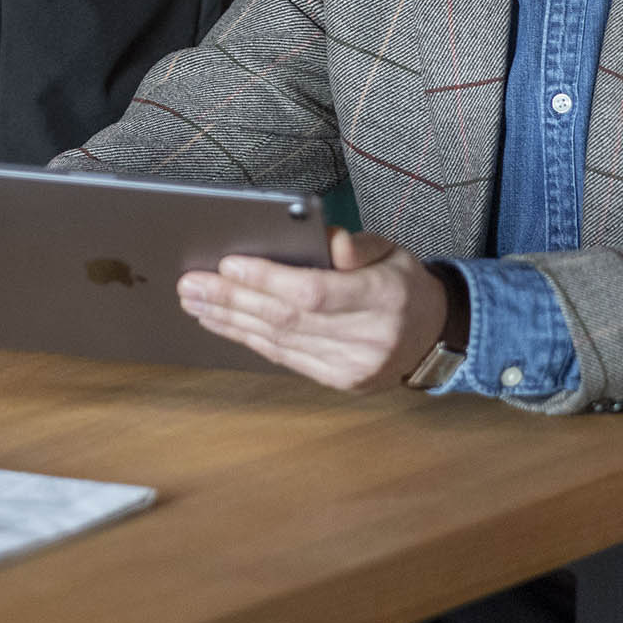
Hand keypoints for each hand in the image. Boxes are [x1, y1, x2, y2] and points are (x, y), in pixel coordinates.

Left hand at [177, 228, 446, 393]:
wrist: (432, 336)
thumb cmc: (401, 283)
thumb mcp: (392, 251)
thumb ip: (359, 244)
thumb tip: (329, 241)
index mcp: (384, 297)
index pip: (314, 291)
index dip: (267, 279)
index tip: (227, 263)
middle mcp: (369, 336)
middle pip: (287, 318)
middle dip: (233, 299)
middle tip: (190, 284)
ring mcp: (353, 366)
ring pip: (279, 341)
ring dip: (230, 320)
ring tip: (195, 301)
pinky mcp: (339, 381)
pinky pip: (284, 358)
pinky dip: (248, 338)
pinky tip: (221, 323)